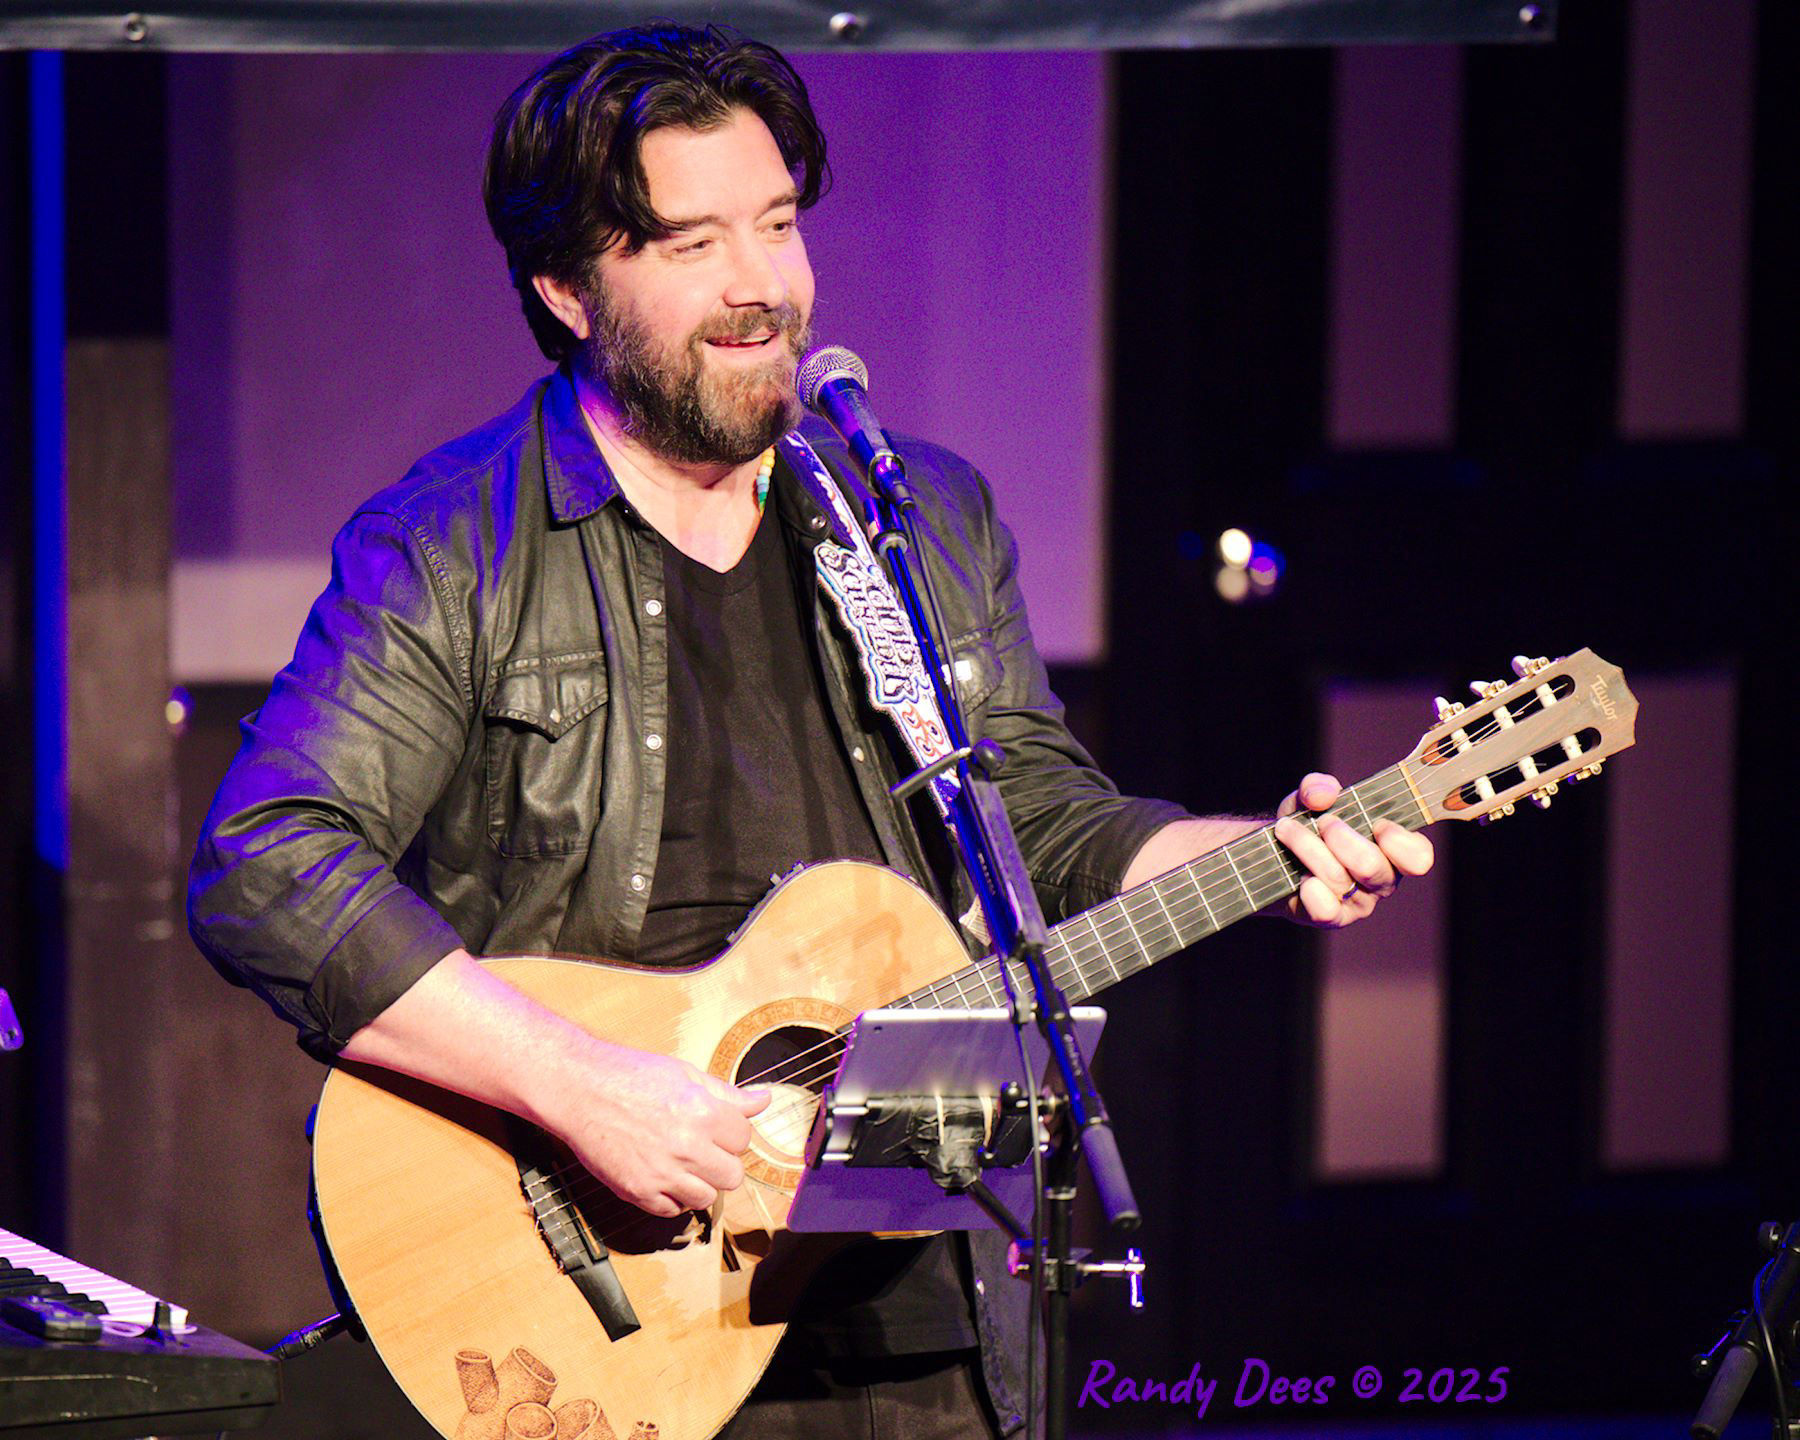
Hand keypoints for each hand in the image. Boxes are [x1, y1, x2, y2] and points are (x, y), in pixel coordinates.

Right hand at [552, 1045, 769, 1217]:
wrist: (580, 1089)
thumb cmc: (630, 1075)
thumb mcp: (685, 1074)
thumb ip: (727, 1094)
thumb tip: (763, 1100)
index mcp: (703, 1113)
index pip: (743, 1139)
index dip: (731, 1133)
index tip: (717, 1128)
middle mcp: (687, 1147)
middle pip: (732, 1176)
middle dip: (722, 1162)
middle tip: (704, 1149)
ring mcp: (662, 1173)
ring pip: (706, 1198)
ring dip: (700, 1184)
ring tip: (683, 1164)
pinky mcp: (638, 1191)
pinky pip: (672, 1210)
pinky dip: (672, 1198)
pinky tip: (663, 1176)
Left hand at [1273, 772, 1433, 927]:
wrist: (1273, 855)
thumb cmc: (1306, 826)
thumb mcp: (1310, 798)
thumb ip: (1318, 787)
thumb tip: (1323, 794)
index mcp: (1392, 850)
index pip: (1418, 857)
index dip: (1399, 841)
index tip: (1377, 823)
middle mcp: (1381, 880)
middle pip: (1371, 866)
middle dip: (1340, 837)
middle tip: (1323, 822)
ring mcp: (1357, 903)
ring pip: (1339, 879)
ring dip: (1308, 847)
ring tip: (1287, 829)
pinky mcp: (1331, 918)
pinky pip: (1326, 910)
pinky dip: (1309, 889)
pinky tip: (1298, 874)